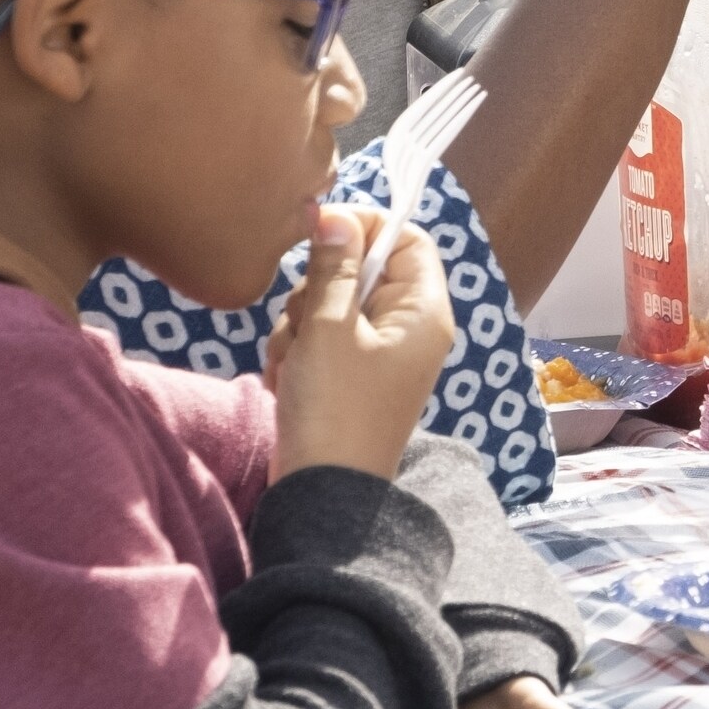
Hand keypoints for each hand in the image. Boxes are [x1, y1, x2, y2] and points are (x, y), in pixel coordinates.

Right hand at [263, 207, 453, 479]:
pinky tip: (285, 380)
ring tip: (292, 364)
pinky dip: (298, 354)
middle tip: (304, 325)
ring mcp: (380, 355)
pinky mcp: (352, 377)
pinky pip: (321, 340)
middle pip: (361, 271)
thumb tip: (336, 215)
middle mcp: (409, 329)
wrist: (322, 493)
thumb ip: (333, 266)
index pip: (407, 239)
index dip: (364, 227)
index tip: (318, 232)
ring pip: (331, 305)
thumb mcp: (328, 327)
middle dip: (317, 291)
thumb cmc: (334, 407)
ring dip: (299, 327)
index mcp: (423, 311)